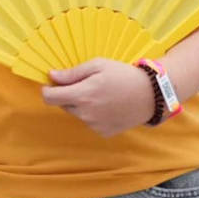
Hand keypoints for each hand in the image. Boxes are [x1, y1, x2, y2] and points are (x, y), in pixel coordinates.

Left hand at [40, 58, 156, 137]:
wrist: (150, 95)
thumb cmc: (123, 75)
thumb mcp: (98, 65)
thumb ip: (72, 73)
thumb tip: (52, 76)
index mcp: (82, 95)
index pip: (49, 98)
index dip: (48, 90)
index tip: (53, 84)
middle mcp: (85, 114)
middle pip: (63, 105)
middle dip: (68, 95)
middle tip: (86, 85)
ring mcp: (94, 125)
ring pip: (77, 113)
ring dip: (82, 105)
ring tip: (101, 94)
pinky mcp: (103, 132)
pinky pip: (90, 122)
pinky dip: (94, 114)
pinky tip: (108, 105)